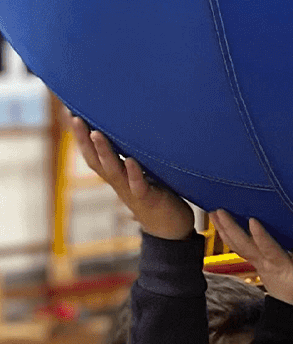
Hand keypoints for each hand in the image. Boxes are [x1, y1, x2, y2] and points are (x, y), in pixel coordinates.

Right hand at [70, 115, 192, 239]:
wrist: (170, 229)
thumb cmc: (157, 198)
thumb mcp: (143, 175)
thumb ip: (134, 161)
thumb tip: (132, 137)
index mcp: (116, 175)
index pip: (93, 154)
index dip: (81, 137)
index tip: (71, 114)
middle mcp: (119, 182)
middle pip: (95, 160)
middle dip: (83, 139)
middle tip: (74, 117)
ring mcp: (132, 191)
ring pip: (113, 171)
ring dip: (104, 152)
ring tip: (96, 133)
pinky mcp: (149, 199)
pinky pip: (138, 186)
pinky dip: (134, 173)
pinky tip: (131, 161)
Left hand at [210, 210, 292, 312]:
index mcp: (278, 265)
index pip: (268, 249)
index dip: (260, 235)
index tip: (252, 220)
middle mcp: (263, 262)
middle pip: (244, 245)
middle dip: (231, 228)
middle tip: (219, 211)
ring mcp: (257, 263)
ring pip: (237, 245)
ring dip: (224, 229)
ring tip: (213, 213)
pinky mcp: (255, 262)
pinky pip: (238, 248)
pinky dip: (228, 236)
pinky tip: (222, 226)